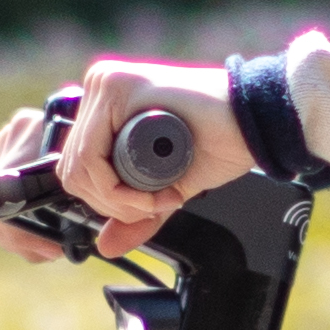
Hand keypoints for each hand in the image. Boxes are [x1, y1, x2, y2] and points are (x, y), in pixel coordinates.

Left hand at [45, 58, 245, 248]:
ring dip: (118, 200)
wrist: (256, 122)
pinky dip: (119, 189)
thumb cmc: (217, 142)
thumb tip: (105, 246)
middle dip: (111, 204)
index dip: (106, 200)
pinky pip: (92, 156)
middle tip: (153, 206)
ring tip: (158, 199)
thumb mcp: (165, 185)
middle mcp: (99, 86)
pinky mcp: (119, 86)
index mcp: (105, 105)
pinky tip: (157, 191)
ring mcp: (106, 82)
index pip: (76, 165)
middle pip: (73, 167)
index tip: (145, 208)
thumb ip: (134, 212)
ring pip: (80, 165)